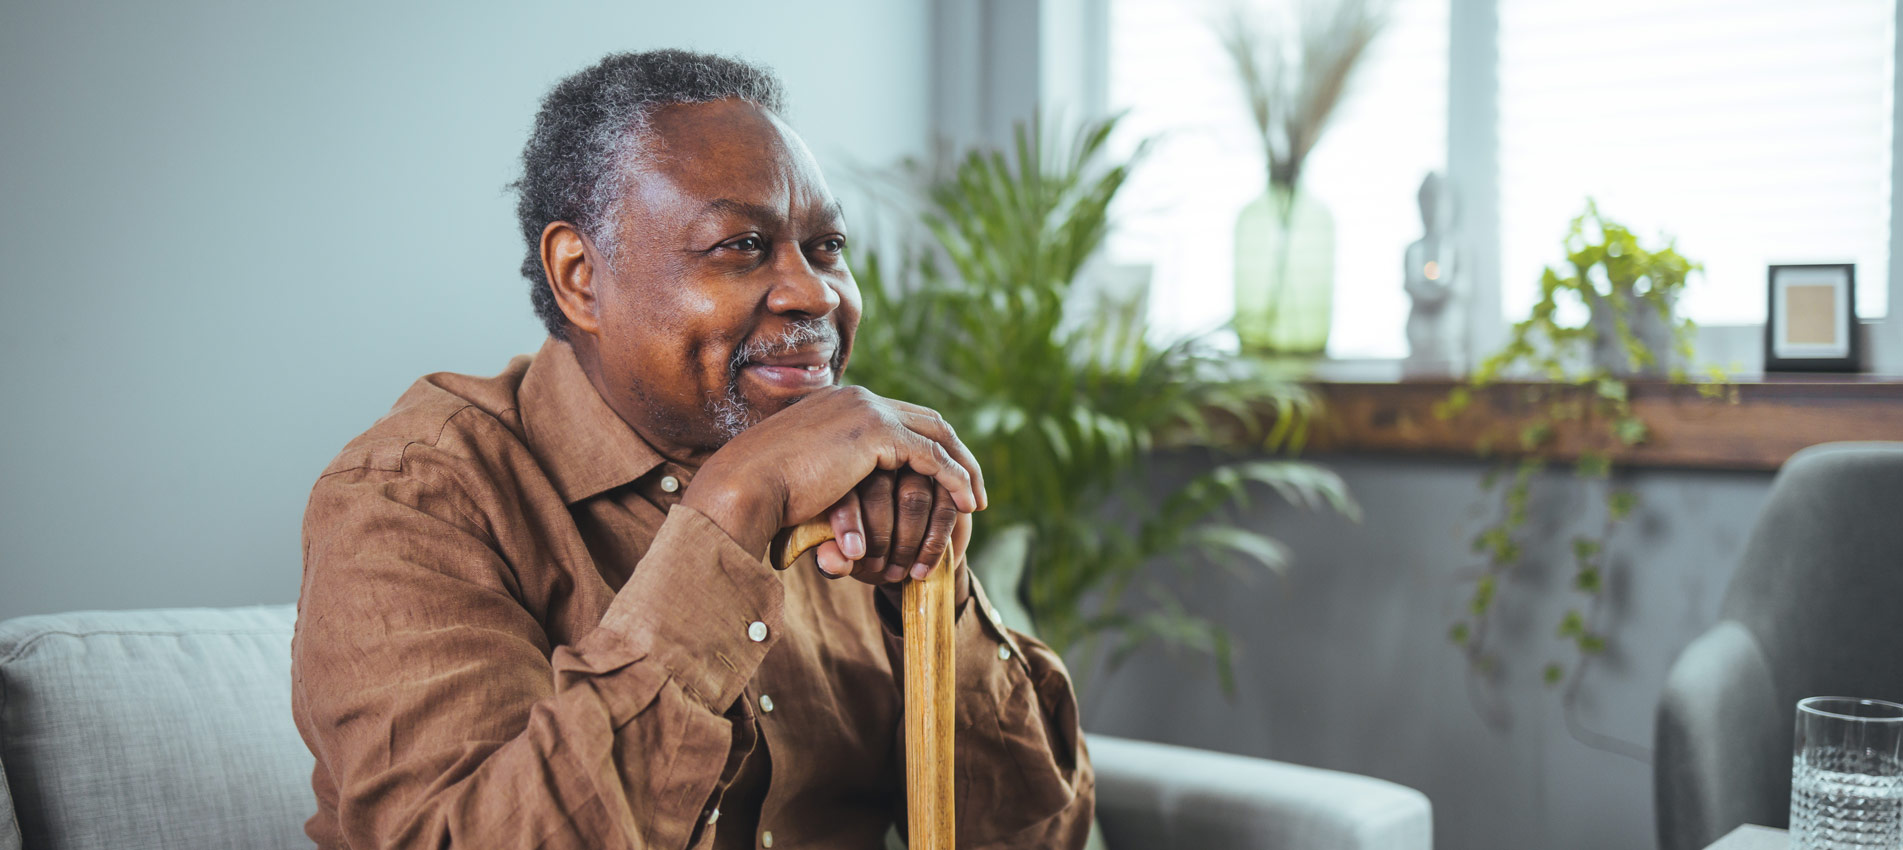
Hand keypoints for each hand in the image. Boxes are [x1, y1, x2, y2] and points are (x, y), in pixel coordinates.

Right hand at [681, 386, 985, 562]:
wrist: (743, 484)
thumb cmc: (761, 492)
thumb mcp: (802, 476)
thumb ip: (829, 475)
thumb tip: (838, 498)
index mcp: (840, 403)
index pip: (900, 417)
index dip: (928, 447)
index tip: (943, 480)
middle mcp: (858, 398)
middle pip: (927, 420)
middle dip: (956, 454)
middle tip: (973, 489)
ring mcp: (868, 410)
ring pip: (936, 435)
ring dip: (963, 469)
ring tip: (976, 503)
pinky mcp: (876, 432)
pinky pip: (932, 456)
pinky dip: (955, 480)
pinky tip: (967, 505)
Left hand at [812, 474, 971, 607]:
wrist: (905, 564)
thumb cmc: (867, 555)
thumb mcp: (845, 560)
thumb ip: (834, 560)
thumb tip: (830, 561)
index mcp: (848, 472)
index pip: (846, 486)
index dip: (848, 521)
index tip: (852, 554)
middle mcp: (880, 460)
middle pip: (880, 486)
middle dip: (880, 536)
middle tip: (879, 569)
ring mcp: (917, 468)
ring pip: (914, 496)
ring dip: (907, 542)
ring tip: (898, 574)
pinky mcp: (947, 486)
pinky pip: (944, 507)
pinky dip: (934, 542)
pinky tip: (923, 568)